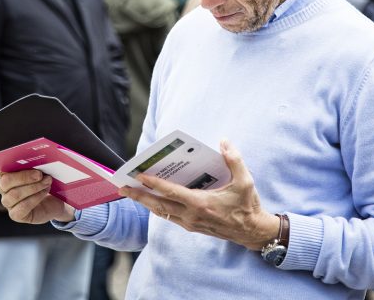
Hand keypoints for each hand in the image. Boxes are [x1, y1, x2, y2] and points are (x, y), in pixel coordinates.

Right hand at [0, 169, 74, 224]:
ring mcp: (8, 203)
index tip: (0, 164)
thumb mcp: (41, 170)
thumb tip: (37, 158)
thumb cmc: (45, 181)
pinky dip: (36, 197)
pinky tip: (45, 191)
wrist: (54, 200)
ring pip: (15, 194)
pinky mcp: (16, 215)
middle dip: (23, 177)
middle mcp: (3, 189)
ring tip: (47, 181)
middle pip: (5, 182)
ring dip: (34, 187)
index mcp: (6, 174)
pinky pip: (23, 206)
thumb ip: (34, 164)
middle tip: (39, 174)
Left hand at [120, 140, 278, 249]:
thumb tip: (224, 141)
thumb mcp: (245, 180)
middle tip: (122, 187)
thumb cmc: (247, 205)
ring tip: (131, 193)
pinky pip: (169, 216)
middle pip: (159, 205)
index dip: (154, 184)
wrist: (252, 231)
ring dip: (145, 203)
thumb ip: (234, 160)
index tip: (139, 176)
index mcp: (201, 203)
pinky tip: (151, 201)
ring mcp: (190, 223)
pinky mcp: (192, 227)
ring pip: (161, 212)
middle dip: (139, 196)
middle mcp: (192, 215)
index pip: (171, 192)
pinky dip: (158, 208)